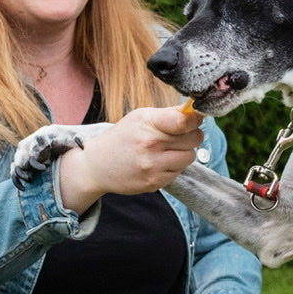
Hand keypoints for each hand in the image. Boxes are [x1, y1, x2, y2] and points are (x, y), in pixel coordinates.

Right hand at [57, 106, 202, 212]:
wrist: (97, 165)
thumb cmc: (122, 137)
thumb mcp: (141, 117)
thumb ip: (169, 114)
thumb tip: (195, 110)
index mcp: (148, 124)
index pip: (184, 121)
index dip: (195, 118)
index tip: (194, 118)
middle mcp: (151, 145)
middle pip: (194, 138)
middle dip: (191, 135)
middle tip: (180, 134)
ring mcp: (153, 166)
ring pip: (190, 156)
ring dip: (184, 152)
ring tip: (168, 149)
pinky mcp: (154, 183)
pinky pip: (179, 172)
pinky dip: (174, 166)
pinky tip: (159, 162)